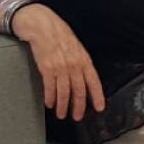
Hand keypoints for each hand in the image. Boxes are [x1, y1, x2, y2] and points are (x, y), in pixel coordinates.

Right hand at [11, 4, 105, 120]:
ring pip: (64, 93)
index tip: (99, 108)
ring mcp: (61, 68)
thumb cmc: (60, 35)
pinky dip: (50, 98)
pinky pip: (50, 88)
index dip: (97, 96)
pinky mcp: (47, 69)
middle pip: (79, 91)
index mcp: (84, 60)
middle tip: (77, 116)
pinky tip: (50, 104)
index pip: (94, 82)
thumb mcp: (77, 48)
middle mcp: (74, 66)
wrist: (43, 27)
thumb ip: (81, 63)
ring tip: (61, 114)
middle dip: (78, 107)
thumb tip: (84, 78)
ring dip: (63, 106)